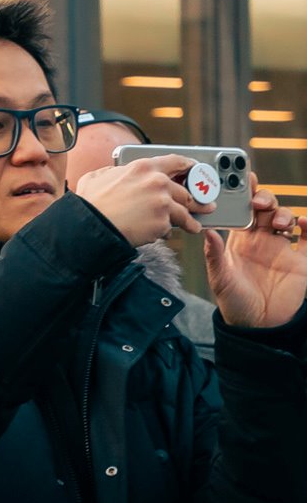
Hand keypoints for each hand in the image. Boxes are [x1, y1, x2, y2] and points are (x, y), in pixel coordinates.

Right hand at [74, 153, 204, 247]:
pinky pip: (170, 228)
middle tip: (204, 204)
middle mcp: (157, 182)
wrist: (90, 226)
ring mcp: (162, 203)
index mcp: (143, 167)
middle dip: (197, 199)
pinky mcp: (162, 222)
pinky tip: (164, 235)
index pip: (176, 162)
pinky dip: (167, 232)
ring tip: (194, 226)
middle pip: (185, 190)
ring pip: (185, 211)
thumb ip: (113, 172)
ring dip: (191, 220)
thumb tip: (116, 174)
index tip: (196, 171)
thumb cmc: (90, 203)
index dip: (189, 166)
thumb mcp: (97, 177)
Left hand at [209, 184, 306, 329]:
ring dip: (283, 214)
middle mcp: (263, 240)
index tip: (241, 178)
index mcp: (241, 240)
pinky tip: (304, 223)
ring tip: (277, 223)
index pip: (243, 210)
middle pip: (267, 209)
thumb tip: (206, 232)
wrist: (259, 325)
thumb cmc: (234, 302)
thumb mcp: (220, 278)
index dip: (244, 194)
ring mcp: (284, 248)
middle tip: (259, 200)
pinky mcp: (302, 260)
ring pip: (287, 219)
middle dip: (265, 198)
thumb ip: (215, 255)